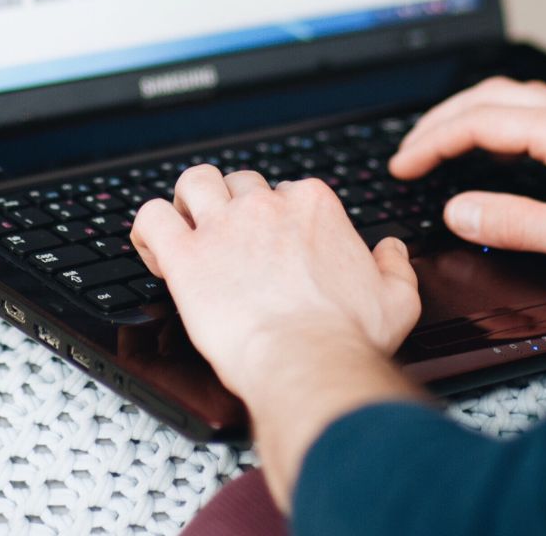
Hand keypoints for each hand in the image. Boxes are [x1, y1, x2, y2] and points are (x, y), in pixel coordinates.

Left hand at [131, 165, 419, 398]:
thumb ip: (396, 266)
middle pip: (240, 183)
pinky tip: (155, 249)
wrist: (308, 362)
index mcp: (314, 207)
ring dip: (190, 200)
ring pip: (194, 182)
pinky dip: (148, 228)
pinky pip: (152, 218)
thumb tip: (391, 249)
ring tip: (189, 227)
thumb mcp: (397, 300)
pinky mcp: (186, 256)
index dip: (278, 219)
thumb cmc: (347, 336)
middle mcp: (266, 207)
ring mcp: (223, 227)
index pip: (288, 191)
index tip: (275, 247)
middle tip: (231, 239)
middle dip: (234, 205)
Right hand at [390, 78, 545, 283]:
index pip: (477, 122)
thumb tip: (457, 212)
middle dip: (441, 121)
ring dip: (471, 117)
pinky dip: (501, 124)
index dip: (431, 143)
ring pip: (515, 100)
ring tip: (442, 145)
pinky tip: (501, 149)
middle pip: (490, 97)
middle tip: (411, 151)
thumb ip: (512, 224)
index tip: (403, 165)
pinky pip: (538, 113)